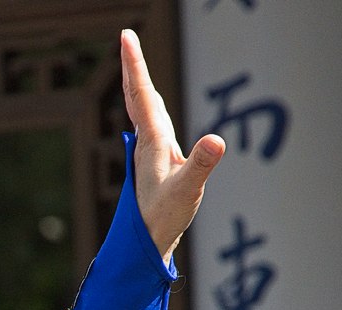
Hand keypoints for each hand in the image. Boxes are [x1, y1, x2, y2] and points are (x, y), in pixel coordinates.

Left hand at [122, 29, 225, 261]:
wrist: (147, 241)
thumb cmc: (164, 217)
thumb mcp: (188, 189)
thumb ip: (201, 164)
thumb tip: (216, 141)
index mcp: (152, 140)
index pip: (141, 94)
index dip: (134, 63)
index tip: (125, 36)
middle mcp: (147, 141)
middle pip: (137, 95)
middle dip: (132, 65)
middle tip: (126, 39)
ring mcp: (151, 150)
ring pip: (142, 107)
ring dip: (138, 82)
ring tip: (132, 62)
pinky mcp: (157, 159)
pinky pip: (151, 121)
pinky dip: (148, 103)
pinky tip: (151, 104)